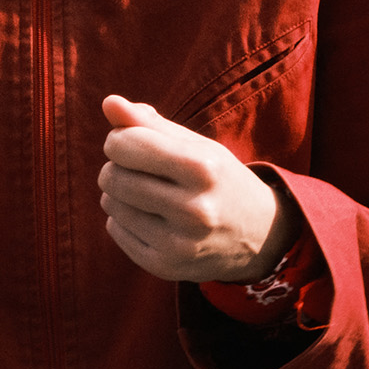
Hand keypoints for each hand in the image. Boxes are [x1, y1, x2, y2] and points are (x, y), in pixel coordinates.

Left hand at [97, 95, 300, 282]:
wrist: (260, 236)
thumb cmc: (219, 178)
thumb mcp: (195, 144)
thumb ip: (149, 123)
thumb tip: (108, 102)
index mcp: (202, 167)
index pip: (122, 144)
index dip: (119, 139)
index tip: (135, 143)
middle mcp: (193, 209)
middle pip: (112, 176)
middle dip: (118, 166)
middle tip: (143, 170)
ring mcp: (179, 243)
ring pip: (110, 203)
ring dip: (119, 192)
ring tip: (149, 193)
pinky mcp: (165, 267)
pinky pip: (114, 229)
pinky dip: (123, 218)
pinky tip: (151, 217)